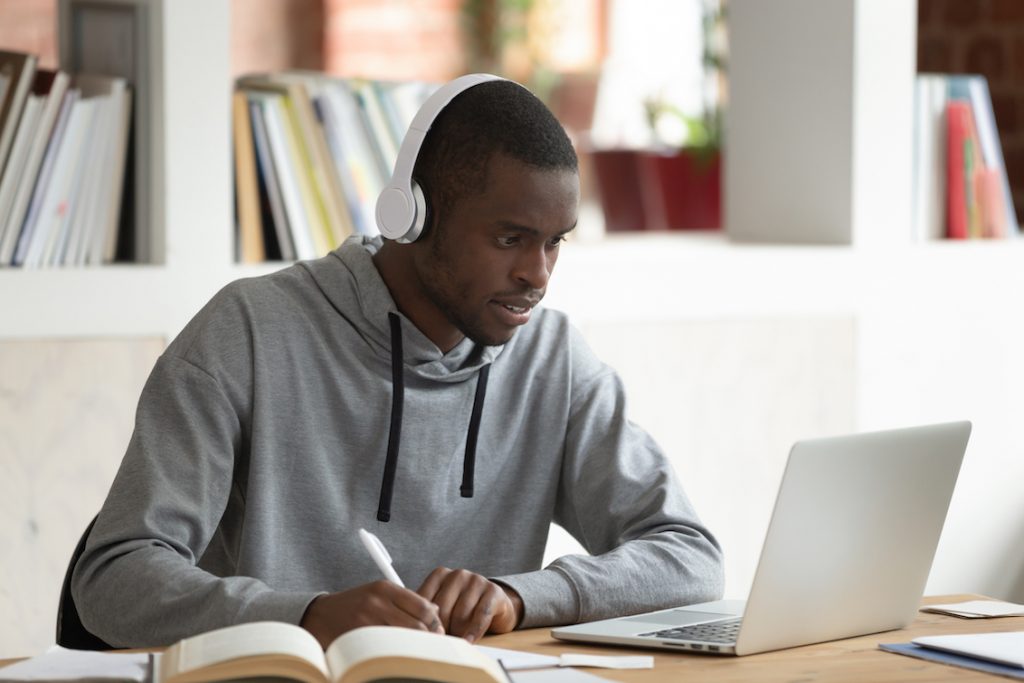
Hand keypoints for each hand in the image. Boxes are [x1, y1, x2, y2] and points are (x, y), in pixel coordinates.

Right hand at [300, 581, 442, 648]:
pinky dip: (397, 654)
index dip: (435, 622)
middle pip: (417, 625)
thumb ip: (406, 600)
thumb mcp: (379, 594)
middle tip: (433, 646)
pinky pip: (387, 650)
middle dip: (429, 638)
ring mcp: (367, 621)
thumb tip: (436, 612)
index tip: (439, 631)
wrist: (320, 615)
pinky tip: (399, 655)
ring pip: (404, 639)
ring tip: (418, 652)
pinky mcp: (358, 638)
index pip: (423, 606)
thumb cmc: (356, 605)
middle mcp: (377, 602)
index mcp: (385, 588)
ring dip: (414, 648)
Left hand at [417, 567, 523, 642]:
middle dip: (442, 630)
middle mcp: (457, 574)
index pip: (425, 601)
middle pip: (442, 610)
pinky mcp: (493, 591)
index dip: (424, 623)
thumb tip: (412, 629)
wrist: (495, 604)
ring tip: (457, 642)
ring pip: (461, 615)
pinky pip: (481, 615)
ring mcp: (476, 580)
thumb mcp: (443, 605)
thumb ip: (428, 613)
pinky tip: (469, 641)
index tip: (423, 637)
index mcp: (440, 575)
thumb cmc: (462, 608)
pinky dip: (474, 631)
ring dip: (458, 633)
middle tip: (441, 644)